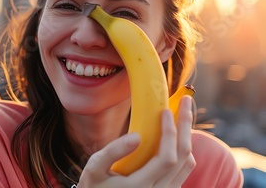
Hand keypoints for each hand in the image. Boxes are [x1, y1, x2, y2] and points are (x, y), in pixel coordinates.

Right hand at [77, 96, 195, 187]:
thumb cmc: (94, 186)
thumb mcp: (95, 168)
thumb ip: (113, 152)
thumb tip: (137, 136)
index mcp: (141, 187)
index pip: (166, 158)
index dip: (169, 132)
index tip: (164, 111)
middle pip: (184, 157)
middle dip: (185, 126)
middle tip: (185, 102)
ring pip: (188, 163)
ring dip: (186, 137)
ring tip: (180, 115)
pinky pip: (184, 169)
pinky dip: (183, 149)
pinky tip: (174, 135)